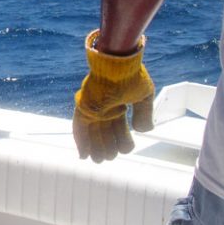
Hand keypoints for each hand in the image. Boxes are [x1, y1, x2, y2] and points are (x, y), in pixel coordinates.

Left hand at [73, 29, 154, 162]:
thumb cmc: (131, 76)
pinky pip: (79, 126)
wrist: (119, 63)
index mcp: (117, 102)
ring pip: (92, 131)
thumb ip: (144, 114)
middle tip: (110, 159)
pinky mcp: (83, 106)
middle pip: (104, 131)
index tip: (125, 151)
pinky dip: (81, 140)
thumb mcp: (143, 97)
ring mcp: (92, 106)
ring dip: (94, 147)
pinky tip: (83, 154)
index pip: (118, 125)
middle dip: (107, 146)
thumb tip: (144, 131)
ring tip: (99, 161)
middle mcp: (103, 105)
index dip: (121, 139)